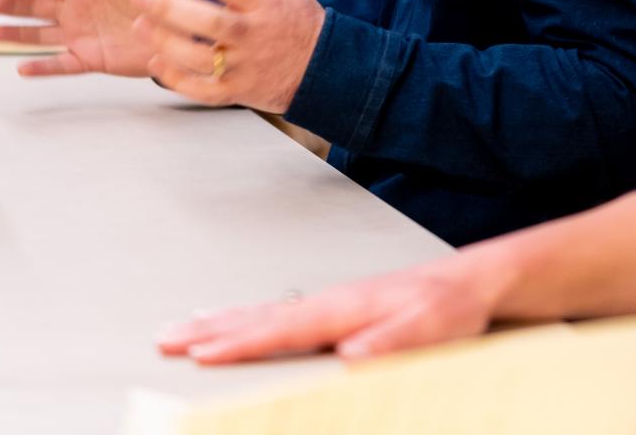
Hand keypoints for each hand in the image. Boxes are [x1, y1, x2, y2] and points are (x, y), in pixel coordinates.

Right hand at [0, 0, 164, 78]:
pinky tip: (21, 69)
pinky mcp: (91, 57)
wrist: (187, 27)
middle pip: (36, 2)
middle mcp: (77, 6)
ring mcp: (81, 32)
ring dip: (16, 33)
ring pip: (41, 33)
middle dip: (11, 1)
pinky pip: (62, 64)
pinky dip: (43, 68)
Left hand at [117, 0, 324, 113]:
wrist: (320, 66)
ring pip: (201, 58)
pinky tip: (155, 63)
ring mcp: (245, 65)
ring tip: (139, 25)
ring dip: (167, 43)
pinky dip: (178, 80)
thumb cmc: (292, 13)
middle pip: (209, 21)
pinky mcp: (237, 91)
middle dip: (170, 7)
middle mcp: (253, 33)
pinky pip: (203, 91)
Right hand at [156, 250, 500, 363]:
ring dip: (218, 320)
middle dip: (208, 329)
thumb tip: (349, 352)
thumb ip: (389, 341)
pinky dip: (245, 316)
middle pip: (257, 316)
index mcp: (343, 307)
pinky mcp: (334, 307)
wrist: (472, 281)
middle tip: (163, 339)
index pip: (280, 328)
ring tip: (179, 328)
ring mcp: (329, 301)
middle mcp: (328, 301)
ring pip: (262, 311)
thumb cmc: (450, 305)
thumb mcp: (429, 328)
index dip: (238, 342)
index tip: (199, 353)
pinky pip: (277, 312)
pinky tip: (233, 320)